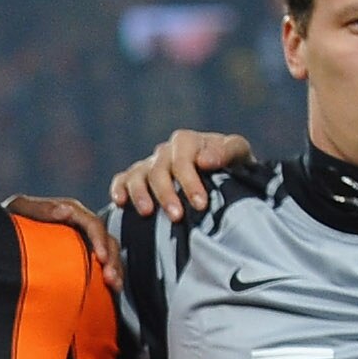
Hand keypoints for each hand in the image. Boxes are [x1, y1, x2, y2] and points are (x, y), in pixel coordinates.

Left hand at [7, 194, 122, 288]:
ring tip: (114, 284)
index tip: (100, 257)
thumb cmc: (3, 226)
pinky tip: (113, 289)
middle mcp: (77, 226)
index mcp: (65, 211)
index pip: (90, 221)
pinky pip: (101, 265)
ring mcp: (80, 242)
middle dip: (111, 257)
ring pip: (107, 252)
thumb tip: (67, 211)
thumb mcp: (17, 212)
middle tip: (111, 277)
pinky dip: (109, 275)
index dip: (98, 238)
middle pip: (104, 237)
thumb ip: (38, 209)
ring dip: (115, 267)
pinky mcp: (80, 259)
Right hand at [105, 128, 254, 220]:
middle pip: (159, 170)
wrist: (224, 176)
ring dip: (141, 194)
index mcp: (187, 142)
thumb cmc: (231, 166)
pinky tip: (120, 203)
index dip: (190, 182)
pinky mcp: (137, 178)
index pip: (183, 160)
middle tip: (177, 216)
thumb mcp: (238, 154)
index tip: (200, 204)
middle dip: (167, 194)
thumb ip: (227, 152)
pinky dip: (119, 189)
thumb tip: (203, 160)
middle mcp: (165, 151)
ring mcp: (149, 164)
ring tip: (148, 213)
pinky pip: (122, 179)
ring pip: (138, 175)